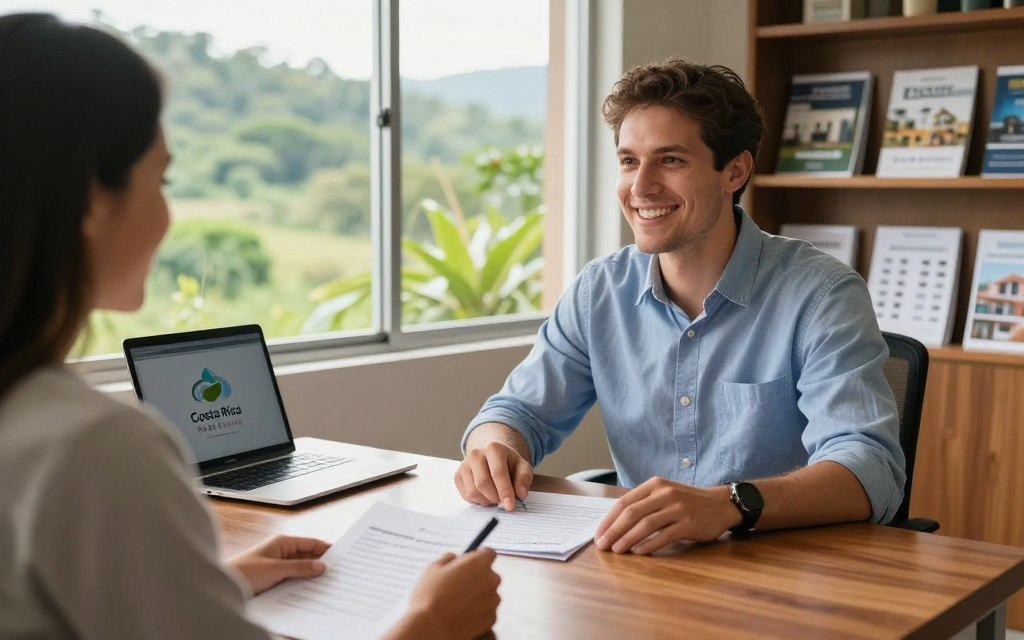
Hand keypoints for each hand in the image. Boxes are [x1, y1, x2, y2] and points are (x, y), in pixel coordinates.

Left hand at [227, 534, 329, 594]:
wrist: (222, 586)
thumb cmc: (243, 572)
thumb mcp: (275, 569)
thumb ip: (299, 568)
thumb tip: (321, 566)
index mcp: (282, 543)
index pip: (311, 543)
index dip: (326, 549)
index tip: (341, 557)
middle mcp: (281, 552)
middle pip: (307, 557)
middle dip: (320, 565)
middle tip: (337, 573)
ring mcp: (277, 566)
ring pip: (301, 570)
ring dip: (310, 576)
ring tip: (326, 585)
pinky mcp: (273, 579)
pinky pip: (292, 580)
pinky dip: (301, 584)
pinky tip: (309, 592)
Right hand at [387, 548, 500, 639]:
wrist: (432, 628)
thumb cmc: (430, 597)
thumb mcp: (433, 568)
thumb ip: (448, 558)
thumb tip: (453, 558)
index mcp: (479, 563)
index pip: (488, 553)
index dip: (477, 556)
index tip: (468, 562)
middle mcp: (491, 580)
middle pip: (488, 574)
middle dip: (476, 577)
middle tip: (457, 585)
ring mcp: (493, 600)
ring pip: (487, 593)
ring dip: (477, 594)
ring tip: (456, 602)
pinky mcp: (492, 618)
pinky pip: (486, 609)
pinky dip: (477, 610)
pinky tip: (461, 613)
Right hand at [455, 441, 532, 511]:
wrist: (493, 458)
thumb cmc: (509, 464)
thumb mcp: (522, 468)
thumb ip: (524, 479)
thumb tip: (520, 494)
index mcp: (494, 448)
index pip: (497, 473)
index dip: (504, 491)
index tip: (510, 506)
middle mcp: (476, 454)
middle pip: (482, 483)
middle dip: (495, 497)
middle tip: (503, 502)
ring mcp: (464, 464)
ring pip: (473, 492)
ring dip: (487, 501)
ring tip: (495, 496)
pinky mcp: (457, 476)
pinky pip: (466, 496)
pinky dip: (478, 501)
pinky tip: (486, 495)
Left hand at [594, 478, 739, 553]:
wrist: (721, 504)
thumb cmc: (687, 502)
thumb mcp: (664, 494)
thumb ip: (644, 504)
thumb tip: (614, 523)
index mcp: (655, 485)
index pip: (625, 502)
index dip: (609, 519)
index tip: (598, 534)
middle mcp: (665, 493)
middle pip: (632, 513)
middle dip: (613, 530)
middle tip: (602, 545)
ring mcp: (678, 508)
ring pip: (646, 525)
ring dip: (627, 539)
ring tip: (616, 550)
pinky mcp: (689, 523)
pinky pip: (664, 536)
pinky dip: (649, 545)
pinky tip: (638, 552)